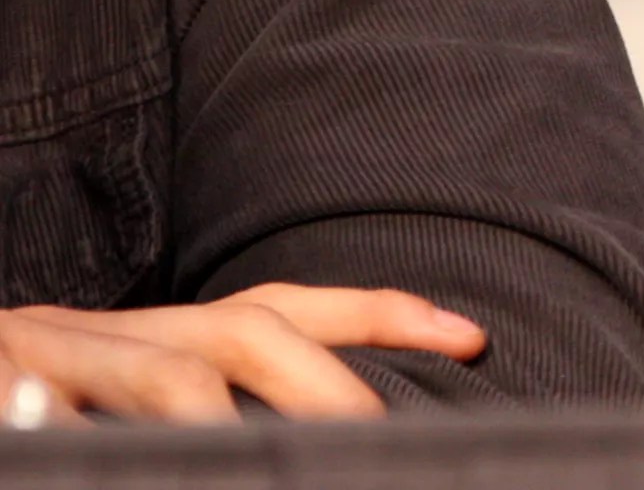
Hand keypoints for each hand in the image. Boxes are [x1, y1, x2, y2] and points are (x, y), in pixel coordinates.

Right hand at [0, 285, 484, 423]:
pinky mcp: (6, 389)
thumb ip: (208, 405)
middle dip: (328, 384)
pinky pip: (52, 414)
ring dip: (223, 422)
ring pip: (166, 377)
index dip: (383, 315)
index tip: (475, 337)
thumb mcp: (126, 389)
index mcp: (162, 333)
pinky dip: (75, 424)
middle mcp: (119, 329)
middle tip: (382, 438)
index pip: (288, 307)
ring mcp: (52, 356)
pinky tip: (82, 429)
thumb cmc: (32, 388)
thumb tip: (331, 433)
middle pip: (247, 332)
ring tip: (260, 458)